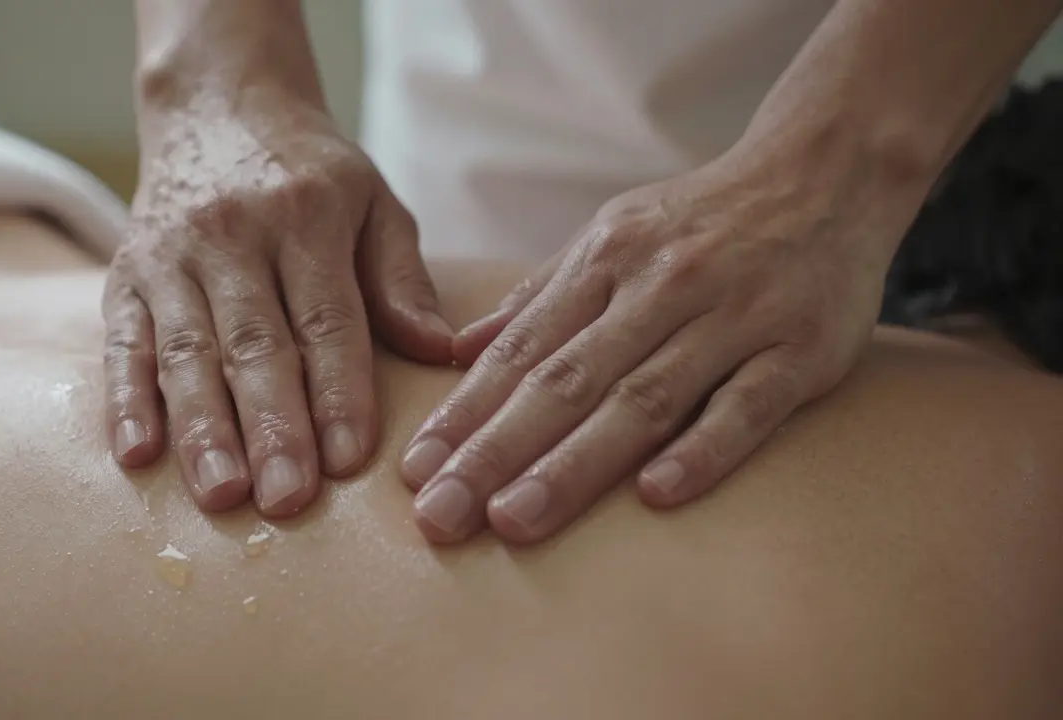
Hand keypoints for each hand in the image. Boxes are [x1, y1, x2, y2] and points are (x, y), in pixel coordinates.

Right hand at [104, 93, 452, 517]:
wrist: (217, 107)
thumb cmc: (310, 174)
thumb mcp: (374, 203)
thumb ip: (402, 279)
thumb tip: (440, 352)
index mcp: (306, 218)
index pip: (327, 319)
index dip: (339, 391)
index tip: (350, 461)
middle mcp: (232, 235)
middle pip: (255, 344)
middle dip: (272, 427)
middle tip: (287, 501)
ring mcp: (170, 256)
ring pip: (187, 352)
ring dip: (203, 429)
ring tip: (221, 496)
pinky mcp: (125, 275)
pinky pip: (123, 343)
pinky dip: (125, 400)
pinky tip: (137, 454)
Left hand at [400, 148, 923, 542]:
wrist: (826, 172)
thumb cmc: (702, 219)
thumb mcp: (612, 234)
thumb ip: (540, 296)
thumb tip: (458, 350)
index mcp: (607, 261)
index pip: (523, 350)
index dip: (467, 412)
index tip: (419, 470)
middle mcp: (661, 288)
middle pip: (567, 381)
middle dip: (496, 451)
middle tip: (442, 515)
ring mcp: (734, 318)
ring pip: (644, 398)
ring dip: (575, 463)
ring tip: (514, 520)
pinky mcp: (802, 350)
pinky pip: (747, 406)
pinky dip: (703, 450)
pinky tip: (655, 497)